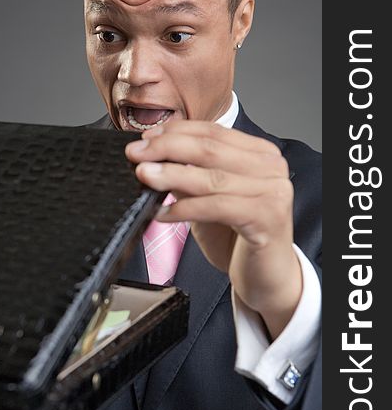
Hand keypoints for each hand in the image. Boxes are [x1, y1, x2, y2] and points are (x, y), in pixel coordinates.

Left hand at [125, 120, 301, 339]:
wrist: (266, 277)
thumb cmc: (237, 237)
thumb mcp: (208, 199)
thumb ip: (188, 176)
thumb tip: (152, 157)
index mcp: (260, 153)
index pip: (212, 132)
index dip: (176, 132)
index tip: (146, 137)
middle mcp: (271, 167)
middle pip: (209, 149)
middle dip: (167, 148)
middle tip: (136, 153)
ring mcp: (272, 191)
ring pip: (211, 177)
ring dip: (171, 175)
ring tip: (144, 176)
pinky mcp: (267, 217)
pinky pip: (216, 207)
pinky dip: (185, 209)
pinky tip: (163, 213)